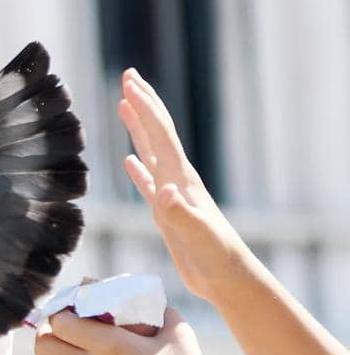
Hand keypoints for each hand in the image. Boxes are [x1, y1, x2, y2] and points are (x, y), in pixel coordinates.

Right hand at [117, 69, 252, 301]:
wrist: (228, 279)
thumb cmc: (216, 258)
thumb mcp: (197, 235)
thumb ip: (180, 214)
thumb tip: (164, 191)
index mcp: (182, 179)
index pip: (160, 135)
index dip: (145, 107)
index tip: (128, 83)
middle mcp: (177, 180)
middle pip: (157, 132)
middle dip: (144, 103)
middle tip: (128, 75)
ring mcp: (172, 195)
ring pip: (151, 151)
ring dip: (138, 127)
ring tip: (125, 105)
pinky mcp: (167, 213)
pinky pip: (148, 183)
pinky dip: (137, 168)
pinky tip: (128, 162)